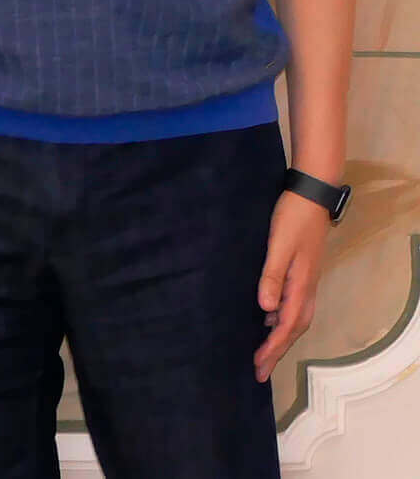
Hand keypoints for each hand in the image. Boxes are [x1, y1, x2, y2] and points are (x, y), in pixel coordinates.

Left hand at [255, 189, 331, 380]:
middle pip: (293, 329)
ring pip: (295, 319)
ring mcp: (305, 281)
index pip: (286, 326)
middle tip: (260, 371)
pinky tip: (268, 319)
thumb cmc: (292, 220)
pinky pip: (293, 306)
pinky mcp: (301, 273)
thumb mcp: (278, 246)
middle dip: (277, 351)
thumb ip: (271, 276)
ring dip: (280, 337)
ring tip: (264, 353)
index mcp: (300, 286)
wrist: (310, 198)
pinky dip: (282, 319)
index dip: (272, 348)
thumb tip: (266, 310)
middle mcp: (306, 288)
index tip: (258, 366)